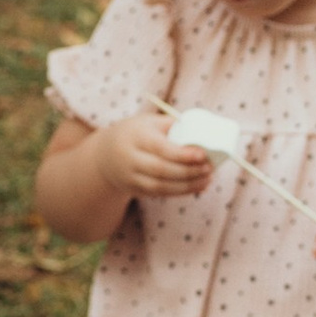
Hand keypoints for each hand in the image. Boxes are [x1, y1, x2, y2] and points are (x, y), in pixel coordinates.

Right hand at [95, 111, 215, 203]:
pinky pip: (160, 193)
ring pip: (162, 186)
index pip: (160, 148)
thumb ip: (172, 126)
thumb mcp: (148, 122)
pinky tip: (198, 186)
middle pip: (162, 170)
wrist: (105, 154)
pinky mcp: (134, 190)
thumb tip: (203, 131)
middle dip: (189, 171)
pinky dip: (181, 192)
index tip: (203, 155)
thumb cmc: (136, 133)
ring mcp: (130, 177)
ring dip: (188, 185)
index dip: (182, 154)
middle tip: (210, 168)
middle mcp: (130, 158)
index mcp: (135, 137)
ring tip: (208, 179)